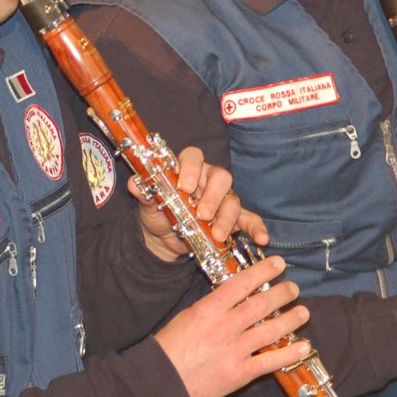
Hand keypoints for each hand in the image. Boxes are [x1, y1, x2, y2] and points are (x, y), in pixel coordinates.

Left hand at [134, 145, 268, 262]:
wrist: (163, 239)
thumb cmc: (158, 213)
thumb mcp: (148, 204)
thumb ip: (144, 192)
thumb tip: (135, 183)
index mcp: (188, 170)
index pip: (194, 156)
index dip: (192, 168)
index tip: (185, 186)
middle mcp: (208, 181)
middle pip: (220, 177)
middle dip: (213, 196)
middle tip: (202, 214)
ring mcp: (223, 199)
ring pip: (233, 201)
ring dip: (226, 218)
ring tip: (217, 235)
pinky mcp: (233, 219)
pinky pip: (250, 220)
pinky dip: (257, 228)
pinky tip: (261, 238)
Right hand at [154, 255, 311, 396]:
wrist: (162, 379)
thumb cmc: (170, 346)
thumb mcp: (187, 316)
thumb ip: (211, 307)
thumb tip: (233, 297)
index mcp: (208, 310)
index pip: (241, 285)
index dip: (263, 272)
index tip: (278, 264)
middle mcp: (224, 328)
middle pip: (260, 306)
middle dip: (282, 294)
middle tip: (293, 288)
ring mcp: (234, 351)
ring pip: (270, 331)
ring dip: (291, 320)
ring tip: (303, 312)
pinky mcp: (240, 373)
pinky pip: (271, 362)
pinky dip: (290, 353)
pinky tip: (304, 347)